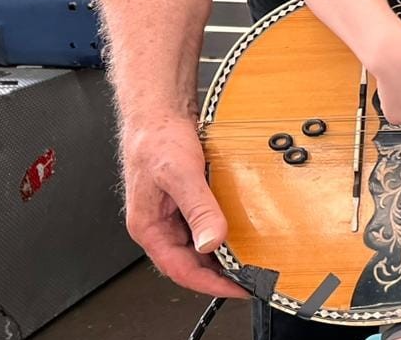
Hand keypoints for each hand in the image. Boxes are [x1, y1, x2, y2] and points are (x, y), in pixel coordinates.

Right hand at [121, 116, 246, 297]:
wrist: (159, 112)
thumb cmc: (158, 139)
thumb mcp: (181, 174)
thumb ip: (198, 209)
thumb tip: (211, 241)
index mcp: (149, 227)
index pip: (180, 269)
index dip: (210, 283)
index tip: (238, 288)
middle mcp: (159, 225)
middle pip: (190, 262)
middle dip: (219, 274)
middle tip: (251, 278)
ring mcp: (172, 214)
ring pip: (198, 246)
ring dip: (222, 255)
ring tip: (250, 261)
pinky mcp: (186, 202)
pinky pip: (204, 226)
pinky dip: (222, 234)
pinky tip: (240, 233)